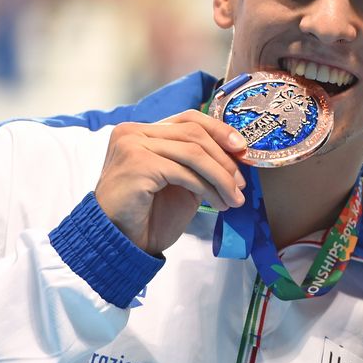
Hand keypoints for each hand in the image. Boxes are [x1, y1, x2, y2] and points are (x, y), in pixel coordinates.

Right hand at [95, 110, 247, 254]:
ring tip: (234, 198)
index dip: (219, 130)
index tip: (241, 148)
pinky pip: (184, 172)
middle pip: (194, 133)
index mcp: (142, 131)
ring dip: (221, 177)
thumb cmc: (148, 215)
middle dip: (225, 159)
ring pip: (194, 152)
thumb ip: (198, 163)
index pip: (188, 118)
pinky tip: (218, 204)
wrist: (121, 243)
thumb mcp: (180, 181)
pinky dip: (207, 188)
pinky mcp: (137, 164)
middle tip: (242, 184)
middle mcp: (134, 132)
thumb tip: (235, 154)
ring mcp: (133, 145)